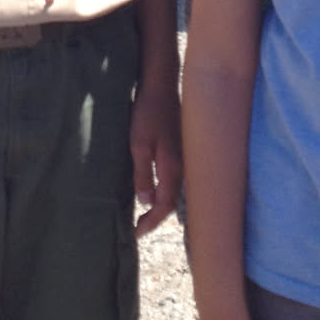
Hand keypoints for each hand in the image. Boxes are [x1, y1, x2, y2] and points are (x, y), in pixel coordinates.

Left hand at [130, 77, 180, 236]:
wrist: (161, 86)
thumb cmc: (147, 113)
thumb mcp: (138, 144)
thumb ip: (142, 174)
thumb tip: (146, 202)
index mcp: (172, 167)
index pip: (164, 205)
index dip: (151, 222)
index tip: (136, 233)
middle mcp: (182, 166)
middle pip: (172, 201)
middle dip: (156, 218)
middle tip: (138, 228)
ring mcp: (183, 157)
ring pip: (174, 191)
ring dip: (160, 205)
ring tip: (145, 215)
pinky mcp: (179, 150)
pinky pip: (173, 179)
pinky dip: (164, 191)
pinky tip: (154, 190)